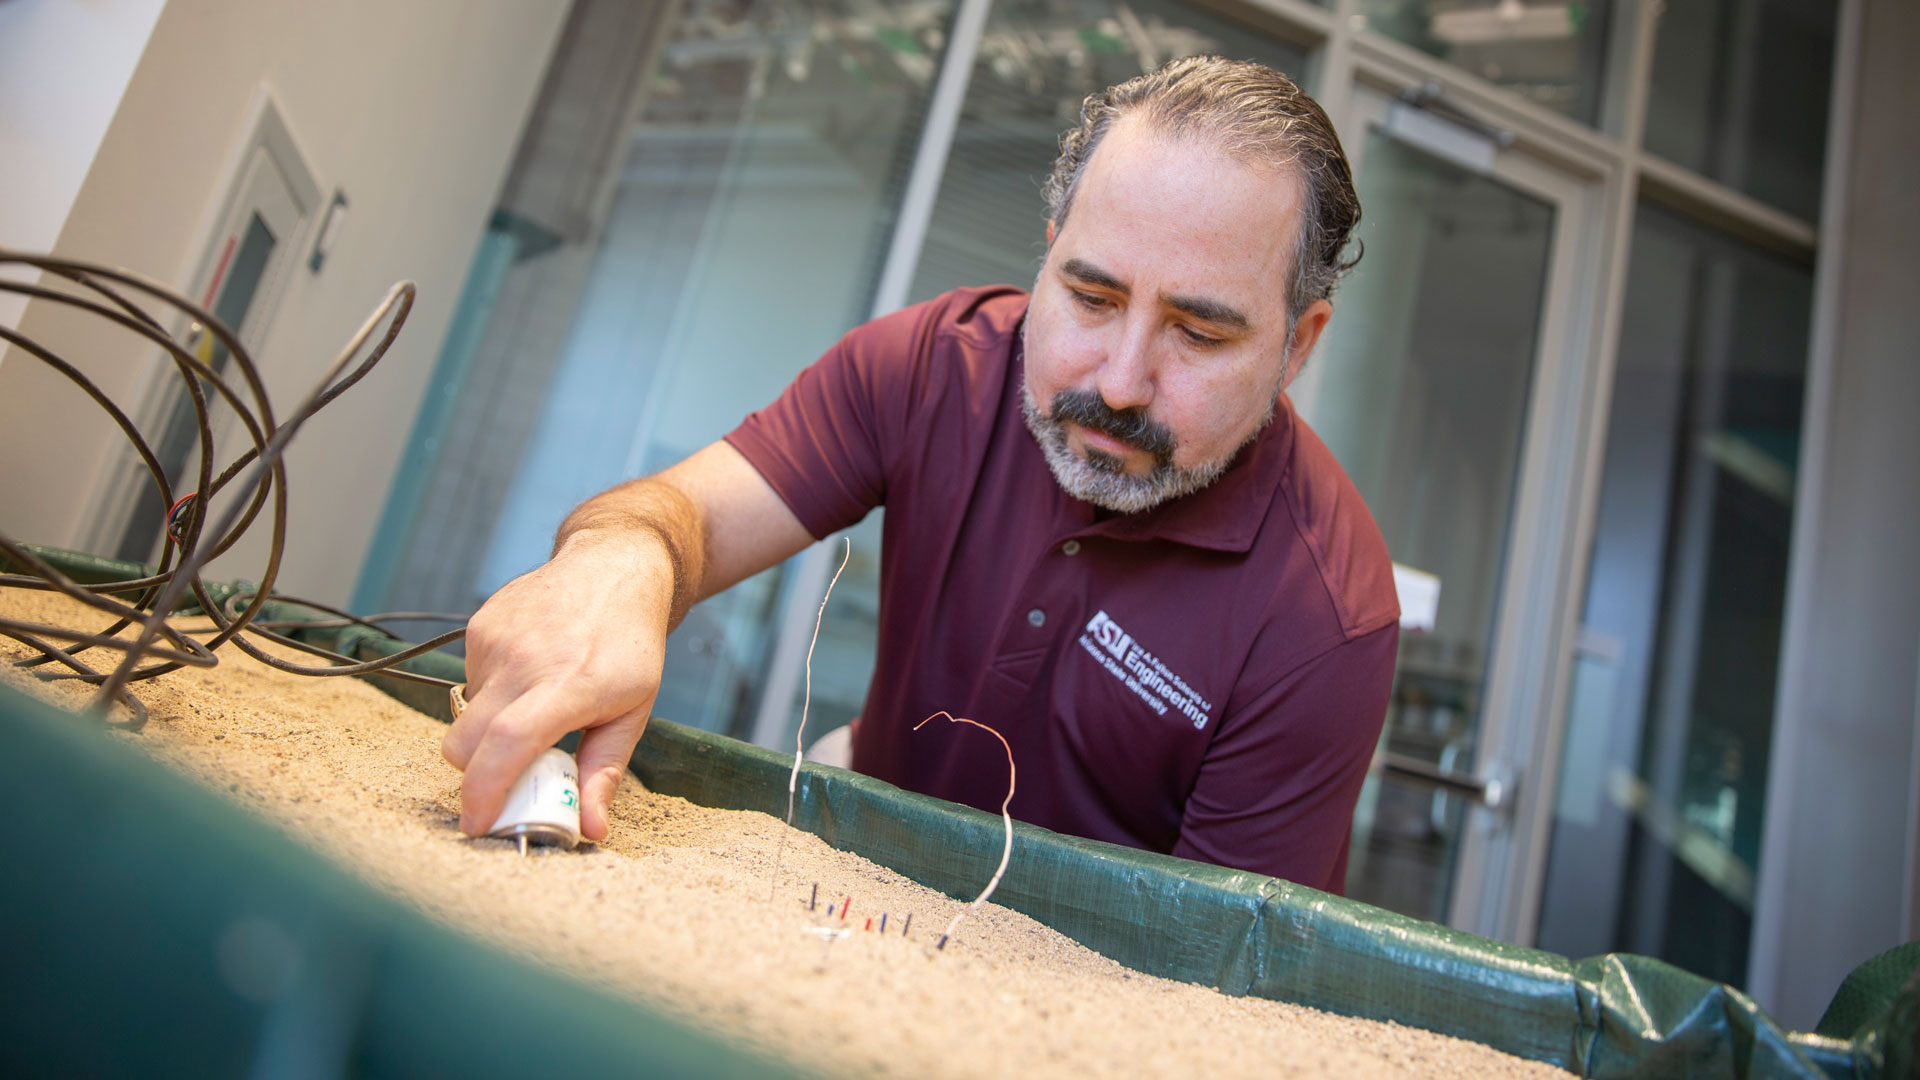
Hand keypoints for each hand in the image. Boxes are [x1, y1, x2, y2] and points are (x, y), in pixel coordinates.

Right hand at [441, 530, 675, 841]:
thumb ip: (605, 773)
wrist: (614, 567)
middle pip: (465, 743)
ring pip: (465, 716)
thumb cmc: (630, 644)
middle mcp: (526, 661)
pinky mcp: (478, 626)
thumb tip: (591, 830)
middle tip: (515, 775)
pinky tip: (528, 672)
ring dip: (490, 730)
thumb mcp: (634, 711)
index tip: (477, 823)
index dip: (484, 790)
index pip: (510, 742)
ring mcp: (496, 640)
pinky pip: (469, 683)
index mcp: (571, 685)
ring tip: (536, 707)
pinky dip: (491, 695)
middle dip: (477, 774)